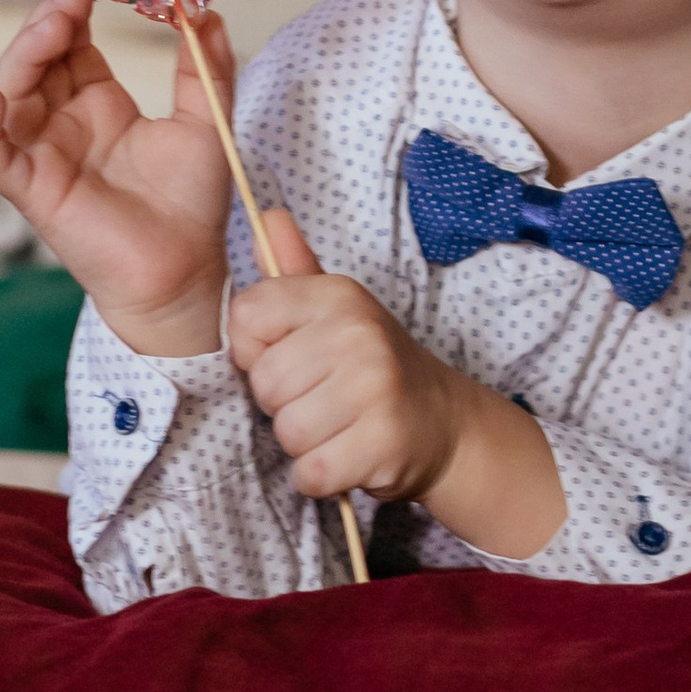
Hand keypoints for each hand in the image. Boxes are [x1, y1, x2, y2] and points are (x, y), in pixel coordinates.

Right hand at [0, 0, 238, 357]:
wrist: (187, 272)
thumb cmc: (193, 205)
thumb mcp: (207, 123)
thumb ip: (205, 69)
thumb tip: (209, 12)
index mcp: (99, 104)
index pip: (71, 43)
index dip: (72, 7)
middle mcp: (64, 124)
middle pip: (35, 59)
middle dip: (47, 22)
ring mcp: (43, 155)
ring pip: (9, 94)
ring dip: (21, 55)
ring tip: (51, 26)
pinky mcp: (32, 191)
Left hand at [229, 263, 565, 557]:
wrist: (443, 422)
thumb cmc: (372, 367)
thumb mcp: (337, 312)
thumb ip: (294, 271)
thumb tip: (268, 216)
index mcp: (338, 296)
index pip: (246, 317)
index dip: (256, 349)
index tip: (292, 357)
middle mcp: (358, 333)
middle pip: (264, 383)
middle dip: (283, 404)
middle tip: (323, 398)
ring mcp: (374, 387)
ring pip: (286, 431)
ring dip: (304, 443)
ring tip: (338, 426)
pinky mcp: (382, 442)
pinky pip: (310, 472)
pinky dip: (321, 476)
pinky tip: (347, 455)